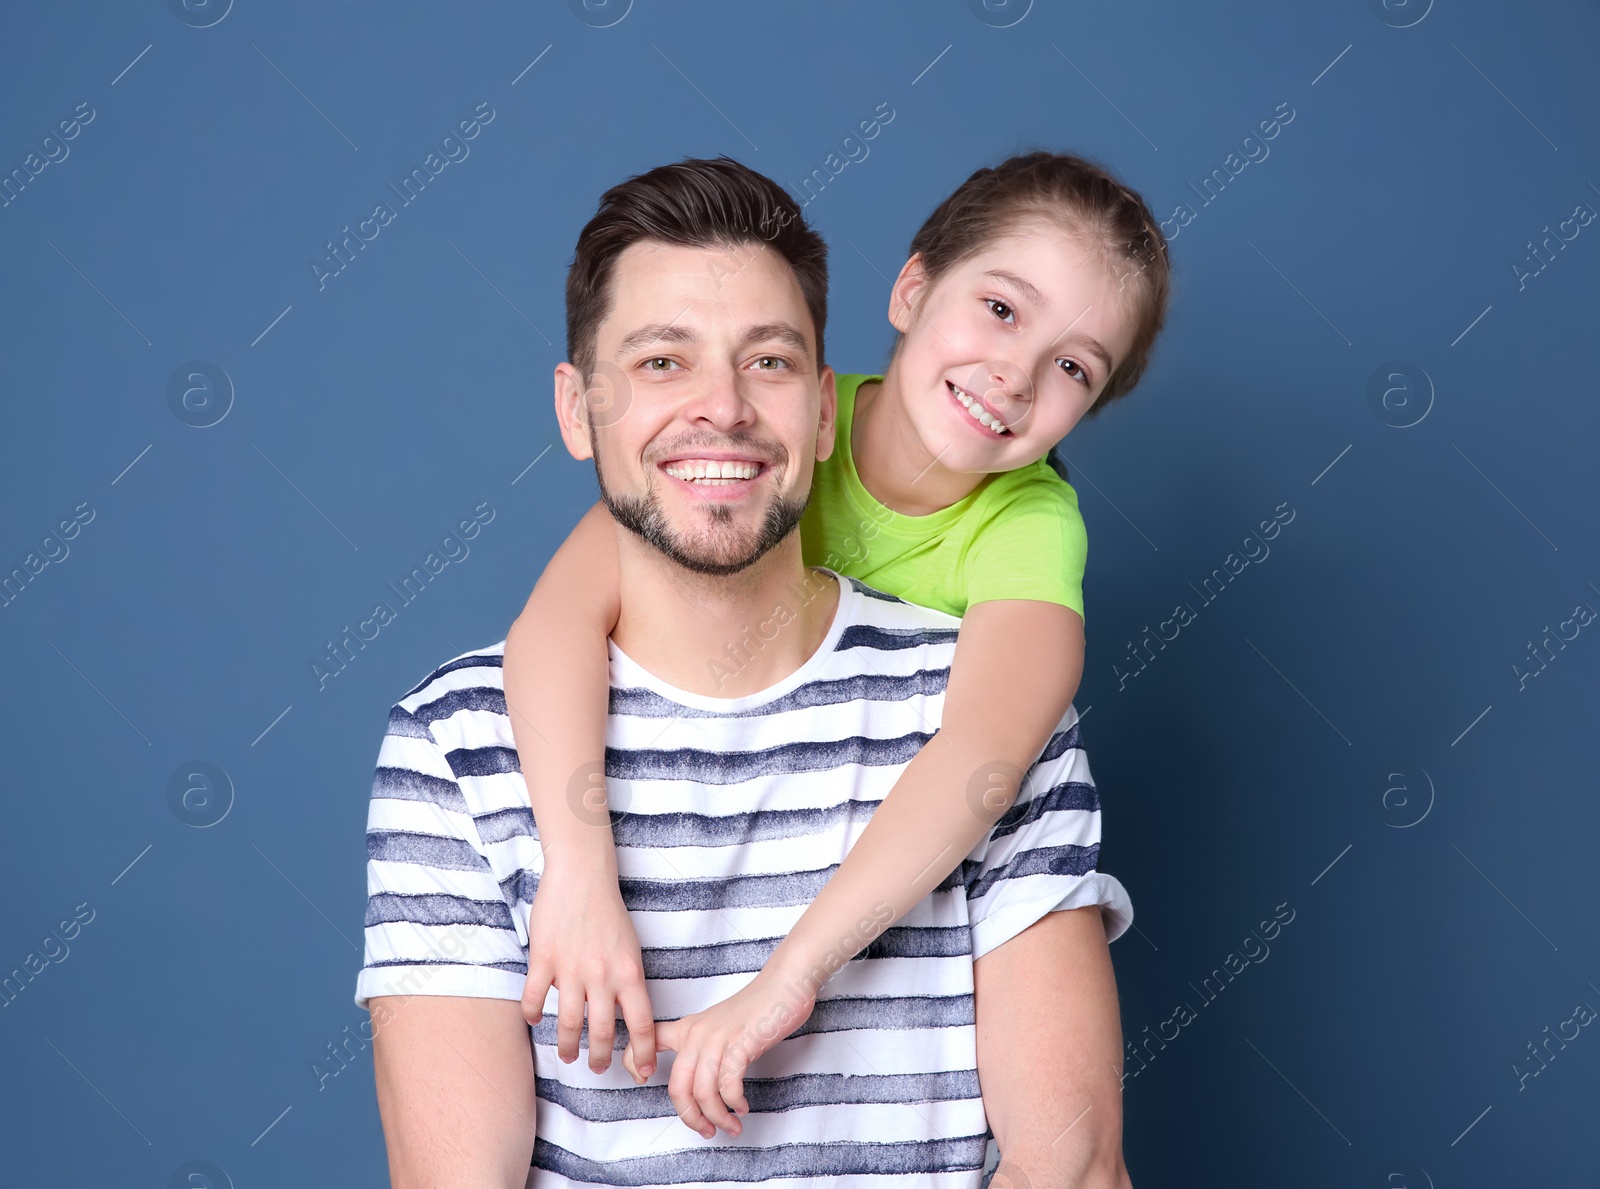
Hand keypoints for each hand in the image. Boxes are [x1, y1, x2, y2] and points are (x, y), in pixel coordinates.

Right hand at [520, 864, 655, 1078]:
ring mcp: (571, 969)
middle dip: (599, 1058)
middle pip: (602, 1032)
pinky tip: (534, 1021)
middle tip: (596, 1068)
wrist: (583, 876)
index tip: (643, 1071)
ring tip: (568, 1055)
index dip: (643, 1053)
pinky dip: (532, 1015)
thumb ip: (627, 981)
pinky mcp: (544, 958)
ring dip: (567, 1046)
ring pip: (567, 1024)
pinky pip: (533, 998)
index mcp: (629, 972)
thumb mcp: (631, 948)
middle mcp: (602, 975)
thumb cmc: (609, 911)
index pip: (642, 1024)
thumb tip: (624, 1014)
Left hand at [628, 970, 816, 1138]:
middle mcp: (697, 1034)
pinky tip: (742, 1106)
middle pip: (678, 1087)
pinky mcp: (740, 1045)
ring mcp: (718, 1039)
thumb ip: (705, 1048)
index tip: (642, 1080)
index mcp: (688, 1027)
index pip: (648, 1040)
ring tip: (731, 1125)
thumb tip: (699, 1085)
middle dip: (690, 1117)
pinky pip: (728, 1085)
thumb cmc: (756, 1008)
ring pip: (703, 1092)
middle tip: (706, 1130)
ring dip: (717, 1117)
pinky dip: (734, 1103)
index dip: (634, 1062)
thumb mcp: (719, 1025)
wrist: (784, 984)